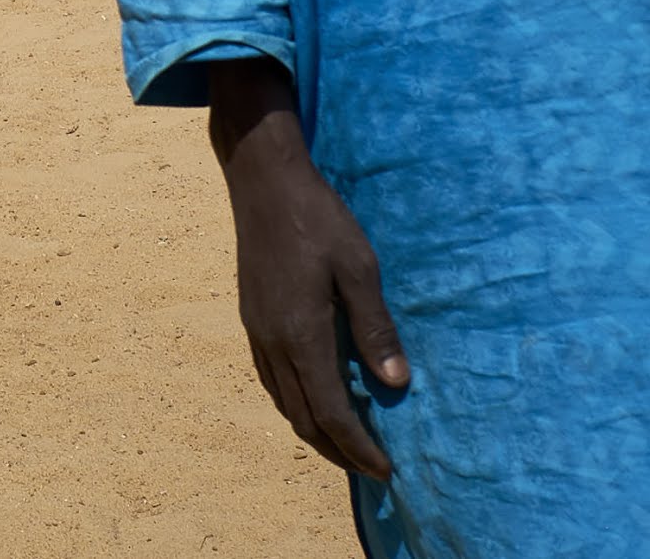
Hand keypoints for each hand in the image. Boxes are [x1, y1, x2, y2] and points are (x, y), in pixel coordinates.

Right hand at [209, 61, 404, 479]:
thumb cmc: (317, 218)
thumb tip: (397, 384)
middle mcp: (273, 342)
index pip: (331, 412)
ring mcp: (258, 331)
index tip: (386, 470)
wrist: (261, 178)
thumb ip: (375, 328)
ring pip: (284, 402)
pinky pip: (271, 379)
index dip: (359, 448)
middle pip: (303, 418)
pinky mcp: (252, 317)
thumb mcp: (359, 268)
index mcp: (301, 335)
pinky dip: (296, 403)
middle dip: (338, 451)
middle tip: (372, 468)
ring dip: (315, 430)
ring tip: (348, 442)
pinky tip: (313, 396)